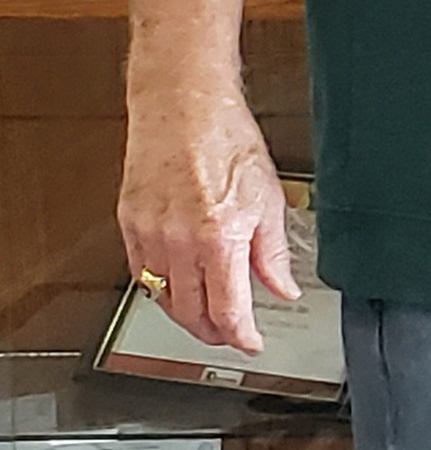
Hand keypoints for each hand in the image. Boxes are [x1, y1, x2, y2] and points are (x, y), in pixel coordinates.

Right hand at [118, 84, 299, 353]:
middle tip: (230, 333)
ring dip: (185, 315)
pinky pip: (140, 274)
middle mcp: (180, 242)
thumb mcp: (269, 197)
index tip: (251, 343)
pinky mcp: (128, 224)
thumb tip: (283, 287)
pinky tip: (175, 287)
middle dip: (212, 332)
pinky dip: (159, 289)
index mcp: (220, 237)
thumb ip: (274, 251)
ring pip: (162, 298)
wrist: (183, 106)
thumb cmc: (227, 139)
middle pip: (190, 313)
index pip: (227, 310)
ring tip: (206, 315)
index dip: (240, 336)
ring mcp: (149, 235)